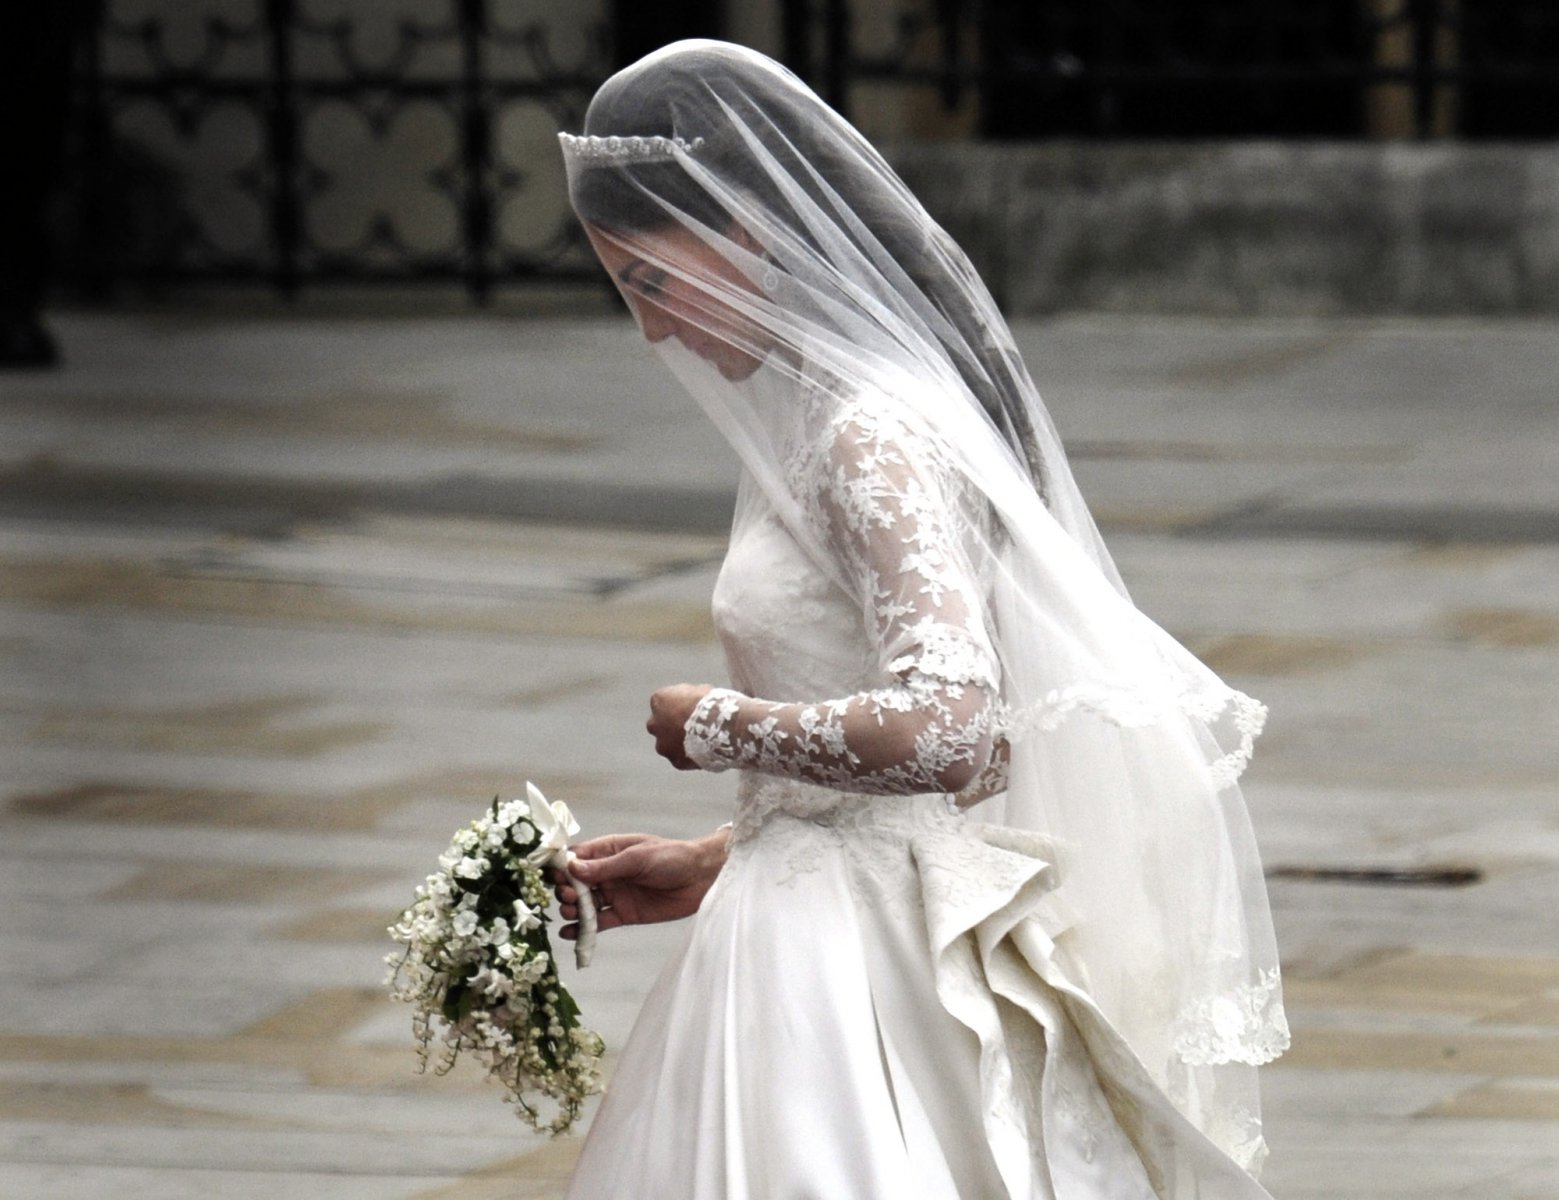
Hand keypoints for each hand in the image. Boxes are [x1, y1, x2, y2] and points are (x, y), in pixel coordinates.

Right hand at [551, 830, 727, 939]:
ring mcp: (615, 894)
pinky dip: (583, 929)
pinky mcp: (624, 914)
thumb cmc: (671, 857)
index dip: (561, 866)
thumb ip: (606, 867)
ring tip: (570, 912)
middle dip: (565, 890)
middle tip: (566, 896)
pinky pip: (599, 923)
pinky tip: (569, 933)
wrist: (701, 878)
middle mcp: (607, 873)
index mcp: (608, 851)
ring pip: (584, 904)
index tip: (550, 876)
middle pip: (575, 883)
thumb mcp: (637, 858)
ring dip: (572, 909)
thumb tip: (572, 867)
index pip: (576, 857)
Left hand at [647, 683, 713, 769]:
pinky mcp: (676, 761)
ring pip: (667, 745)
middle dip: (671, 726)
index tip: (688, 708)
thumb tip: (693, 702)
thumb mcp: (699, 690)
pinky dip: (690, 756)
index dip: (677, 706)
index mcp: (659, 701)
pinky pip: (681, 758)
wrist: (720, 727)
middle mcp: (654, 724)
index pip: (662, 703)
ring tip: (700, 741)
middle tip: (690, 726)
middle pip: (660, 725)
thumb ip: (688, 697)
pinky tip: (704, 751)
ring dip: (678, 743)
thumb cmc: (711, 704)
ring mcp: (663, 745)